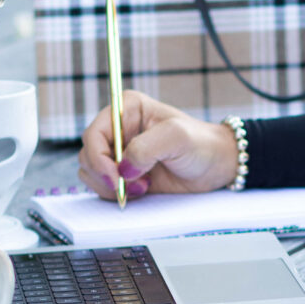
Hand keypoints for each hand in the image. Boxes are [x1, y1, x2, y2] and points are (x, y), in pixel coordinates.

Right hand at [78, 90, 236, 198]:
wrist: (216, 165)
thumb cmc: (201, 144)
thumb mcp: (177, 137)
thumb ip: (146, 149)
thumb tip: (123, 169)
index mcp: (126, 109)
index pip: (94, 134)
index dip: (98, 158)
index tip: (116, 177)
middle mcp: (118, 129)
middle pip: (88, 155)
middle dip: (106, 176)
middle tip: (133, 186)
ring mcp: (119, 153)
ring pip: (91, 173)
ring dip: (111, 186)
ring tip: (143, 186)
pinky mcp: (124, 174)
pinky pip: (103, 186)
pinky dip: (116, 194)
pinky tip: (142, 190)